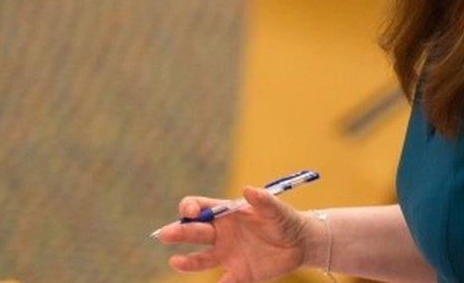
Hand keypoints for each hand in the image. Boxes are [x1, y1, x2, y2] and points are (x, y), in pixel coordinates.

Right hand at [156, 186, 320, 282]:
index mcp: (227, 214)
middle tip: (164, 234)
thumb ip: (264, 201)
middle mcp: (222, 234)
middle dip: (179, 231)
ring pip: (201, 259)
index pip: (200, 207)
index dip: (191, 207)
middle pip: (195, 232)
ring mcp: (227, 255)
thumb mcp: (277, 210)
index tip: (191, 212)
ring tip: (175, 261)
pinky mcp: (238, 274)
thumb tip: (248, 190)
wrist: (299, 244)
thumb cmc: (284, 220)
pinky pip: (225, 282)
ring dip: (188, 261)